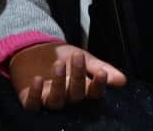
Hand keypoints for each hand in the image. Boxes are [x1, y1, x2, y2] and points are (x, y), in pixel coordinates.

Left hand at [8, 43, 126, 111]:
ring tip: (59, 64)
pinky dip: (35, 94)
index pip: (94, 93)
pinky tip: (37, 80)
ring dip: (58, 84)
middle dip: (78, 77)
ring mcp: (48, 99)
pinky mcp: (30, 99)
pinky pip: (32, 104)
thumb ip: (100, 68)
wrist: (34, 49)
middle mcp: (66, 97)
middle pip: (76, 95)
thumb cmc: (62, 57)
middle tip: (78, 57)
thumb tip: (122, 80)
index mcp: (81, 89)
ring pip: (56, 101)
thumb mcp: (83, 57)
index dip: (98, 85)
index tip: (102, 73)